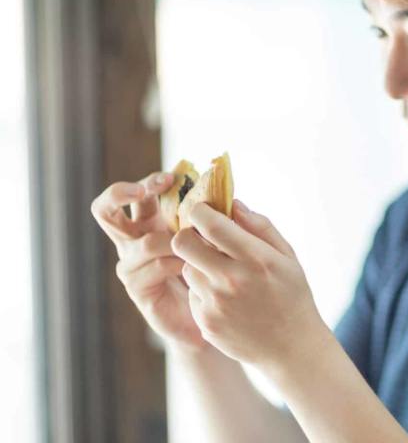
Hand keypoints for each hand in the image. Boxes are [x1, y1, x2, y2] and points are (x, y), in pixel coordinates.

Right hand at [91, 172, 207, 351]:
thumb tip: (221, 188)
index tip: (173, 176)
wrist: (214, 313)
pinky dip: (176, 263)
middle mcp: (133, 240)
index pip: (136, 193)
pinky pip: (153, 268)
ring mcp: (132, 265)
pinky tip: (193, 267)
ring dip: (172, 241)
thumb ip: (212, 215)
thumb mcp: (213, 236)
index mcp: (149, 222)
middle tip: (143, 190)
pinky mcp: (138, 289)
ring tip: (198, 246)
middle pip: (105, 209)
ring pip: (141, 243)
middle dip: (121, 193)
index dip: (149, 181)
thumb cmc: (214, 268)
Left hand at [171, 200, 325, 369]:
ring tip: (223, 273)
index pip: (209, 222)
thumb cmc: (292, 296)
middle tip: (202, 238)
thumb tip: (232, 203)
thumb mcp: (287, 256)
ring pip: (187, 268)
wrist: (292, 348)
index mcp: (254, 258)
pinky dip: (204, 291)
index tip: (206, 212)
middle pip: (182, 242)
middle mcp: (231, 279)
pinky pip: (193, 294)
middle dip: (189, 234)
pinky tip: (227, 299)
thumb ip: (260, 226)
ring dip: (199, 264)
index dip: (201, 211)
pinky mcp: (205, 322)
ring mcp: (215, 303)